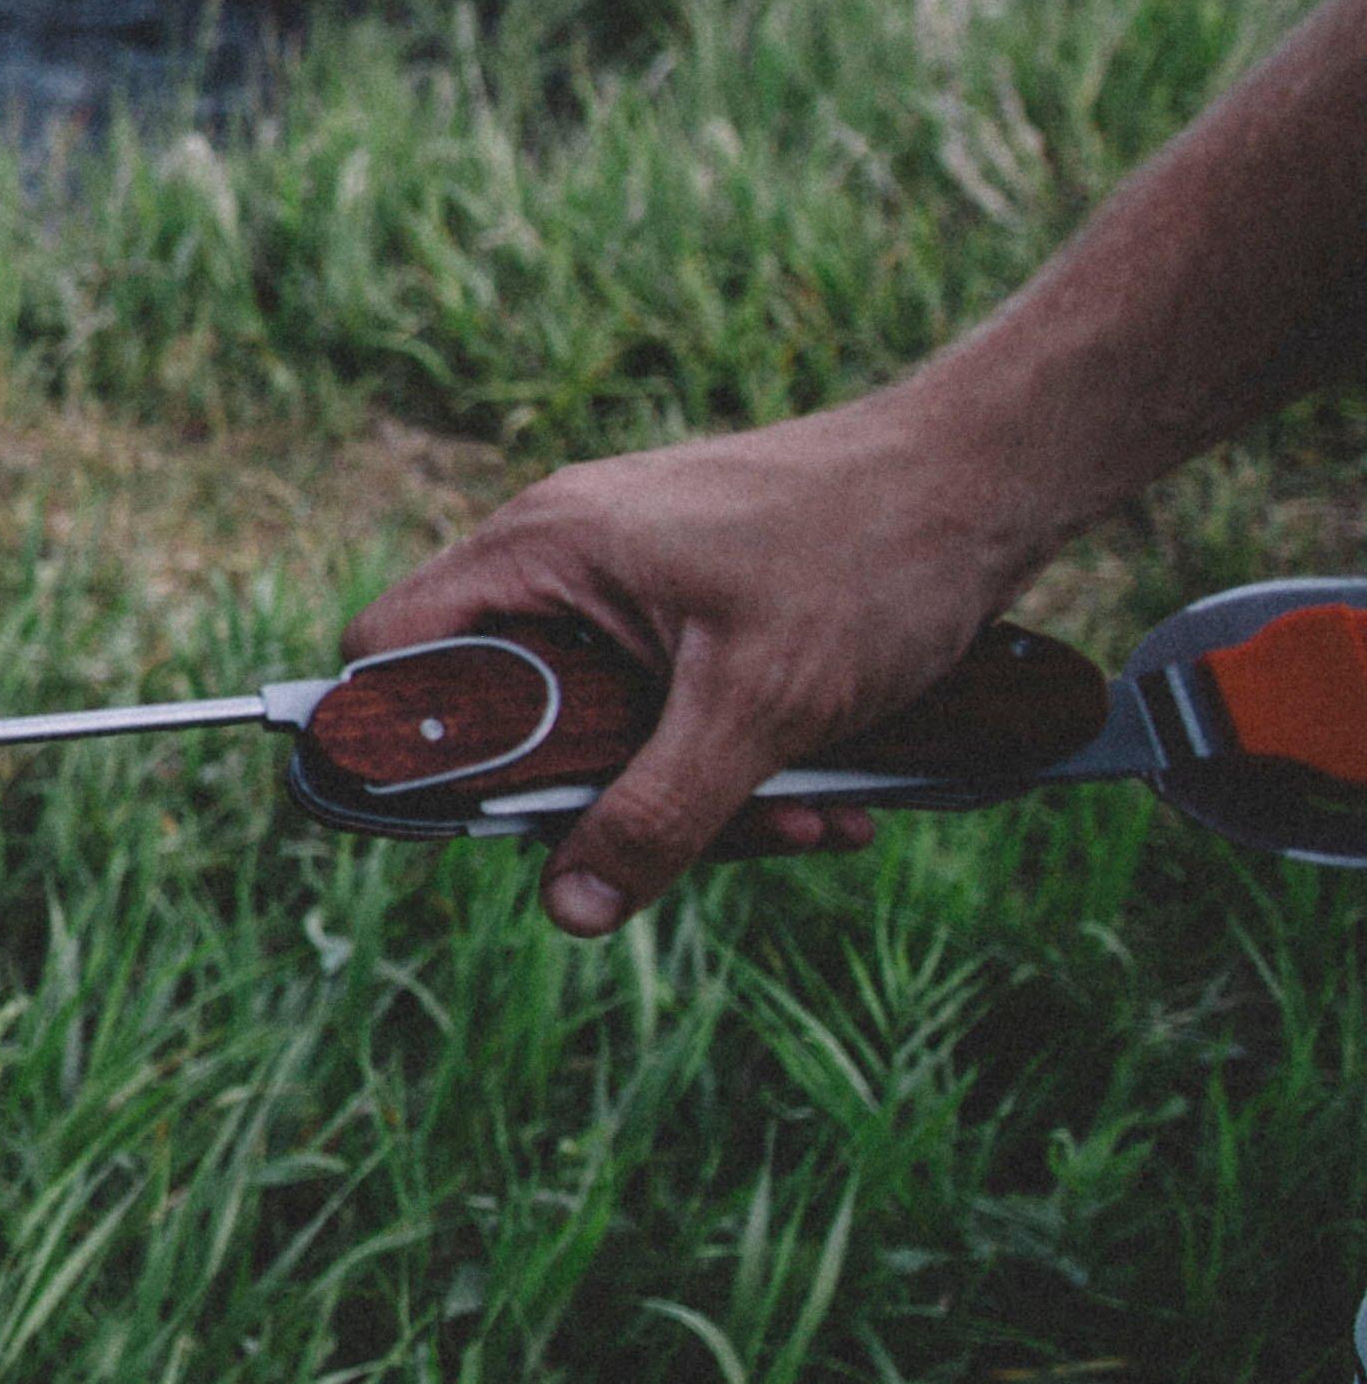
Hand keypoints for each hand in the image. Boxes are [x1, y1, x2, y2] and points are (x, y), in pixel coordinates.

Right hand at [352, 392, 1034, 936]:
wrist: (990, 475)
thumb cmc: (870, 557)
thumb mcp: (758, 709)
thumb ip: (657, 815)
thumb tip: (568, 908)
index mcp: (542, 550)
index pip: (394, 650)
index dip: (404, 741)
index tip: (480, 817)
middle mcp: (565, 553)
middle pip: (508, 709)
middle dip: (604, 796)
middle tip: (700, 839)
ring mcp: (630, 573)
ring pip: (606, 718)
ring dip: (694, 790)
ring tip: (808, 816)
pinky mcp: (690, 595)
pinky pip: (669, 698)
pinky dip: (734, 752)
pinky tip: (829, 788)